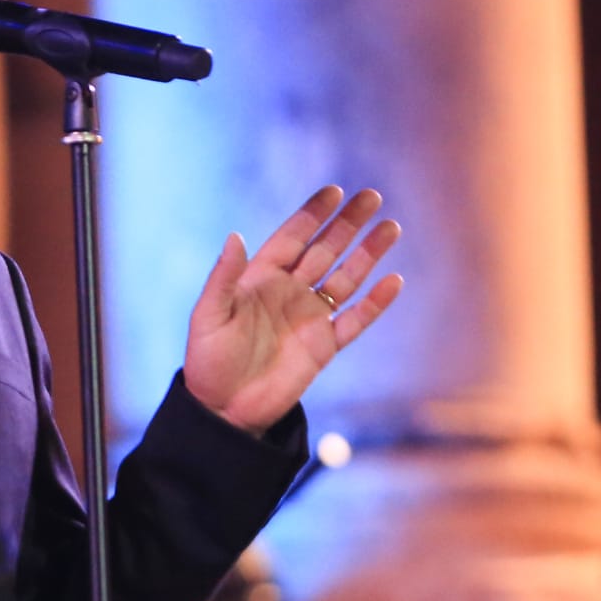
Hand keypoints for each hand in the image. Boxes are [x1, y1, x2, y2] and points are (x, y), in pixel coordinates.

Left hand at [184, 186, 402, 434]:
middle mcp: (289, 292)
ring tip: (390, 228)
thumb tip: (235, 236)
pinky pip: (355, 321)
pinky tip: (392, 281)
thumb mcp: (208, 316)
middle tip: (371, 197)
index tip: (334, 191)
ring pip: (345, 279)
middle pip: (325, 250)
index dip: (312, 215)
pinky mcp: (324, 346)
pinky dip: (374, 304)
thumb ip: (223, 277)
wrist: (223, 408)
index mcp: (260, 278)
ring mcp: (309, 318)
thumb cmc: (208, 360)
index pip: (292, 238)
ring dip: (367, 254)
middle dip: (347, 224)